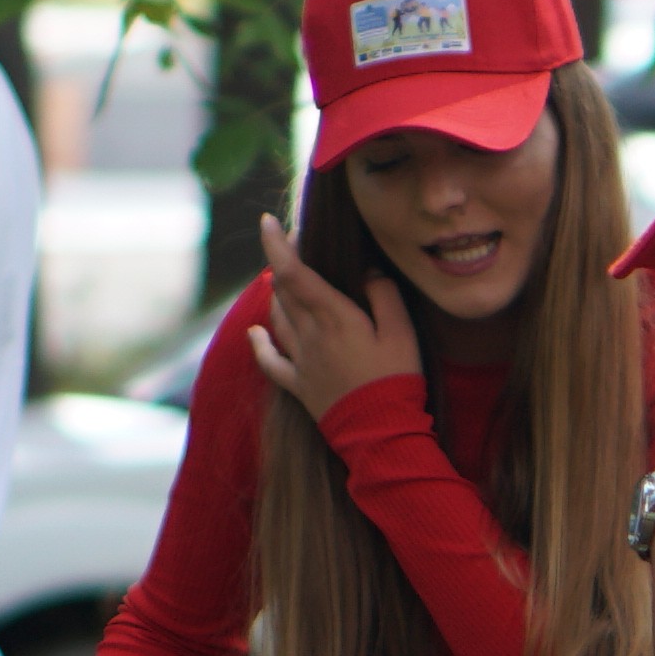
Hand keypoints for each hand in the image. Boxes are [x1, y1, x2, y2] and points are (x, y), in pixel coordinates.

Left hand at [252, 250, 424, 422]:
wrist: (380, 433)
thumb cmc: (396, 380)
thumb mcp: (401, 332)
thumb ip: (383, 295)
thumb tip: (367, 271)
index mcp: (334, 317)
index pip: (295, 272)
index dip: (277, 245)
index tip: (267, 222)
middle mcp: (310, 335)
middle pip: (283, 291)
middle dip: (282, 262)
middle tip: (292, 244)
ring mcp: (301, 361)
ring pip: (277, 318)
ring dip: (276, 295)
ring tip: (282, 280)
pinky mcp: (299, 385)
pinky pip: (271, 361)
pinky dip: (260, 344)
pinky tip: (254, 333)